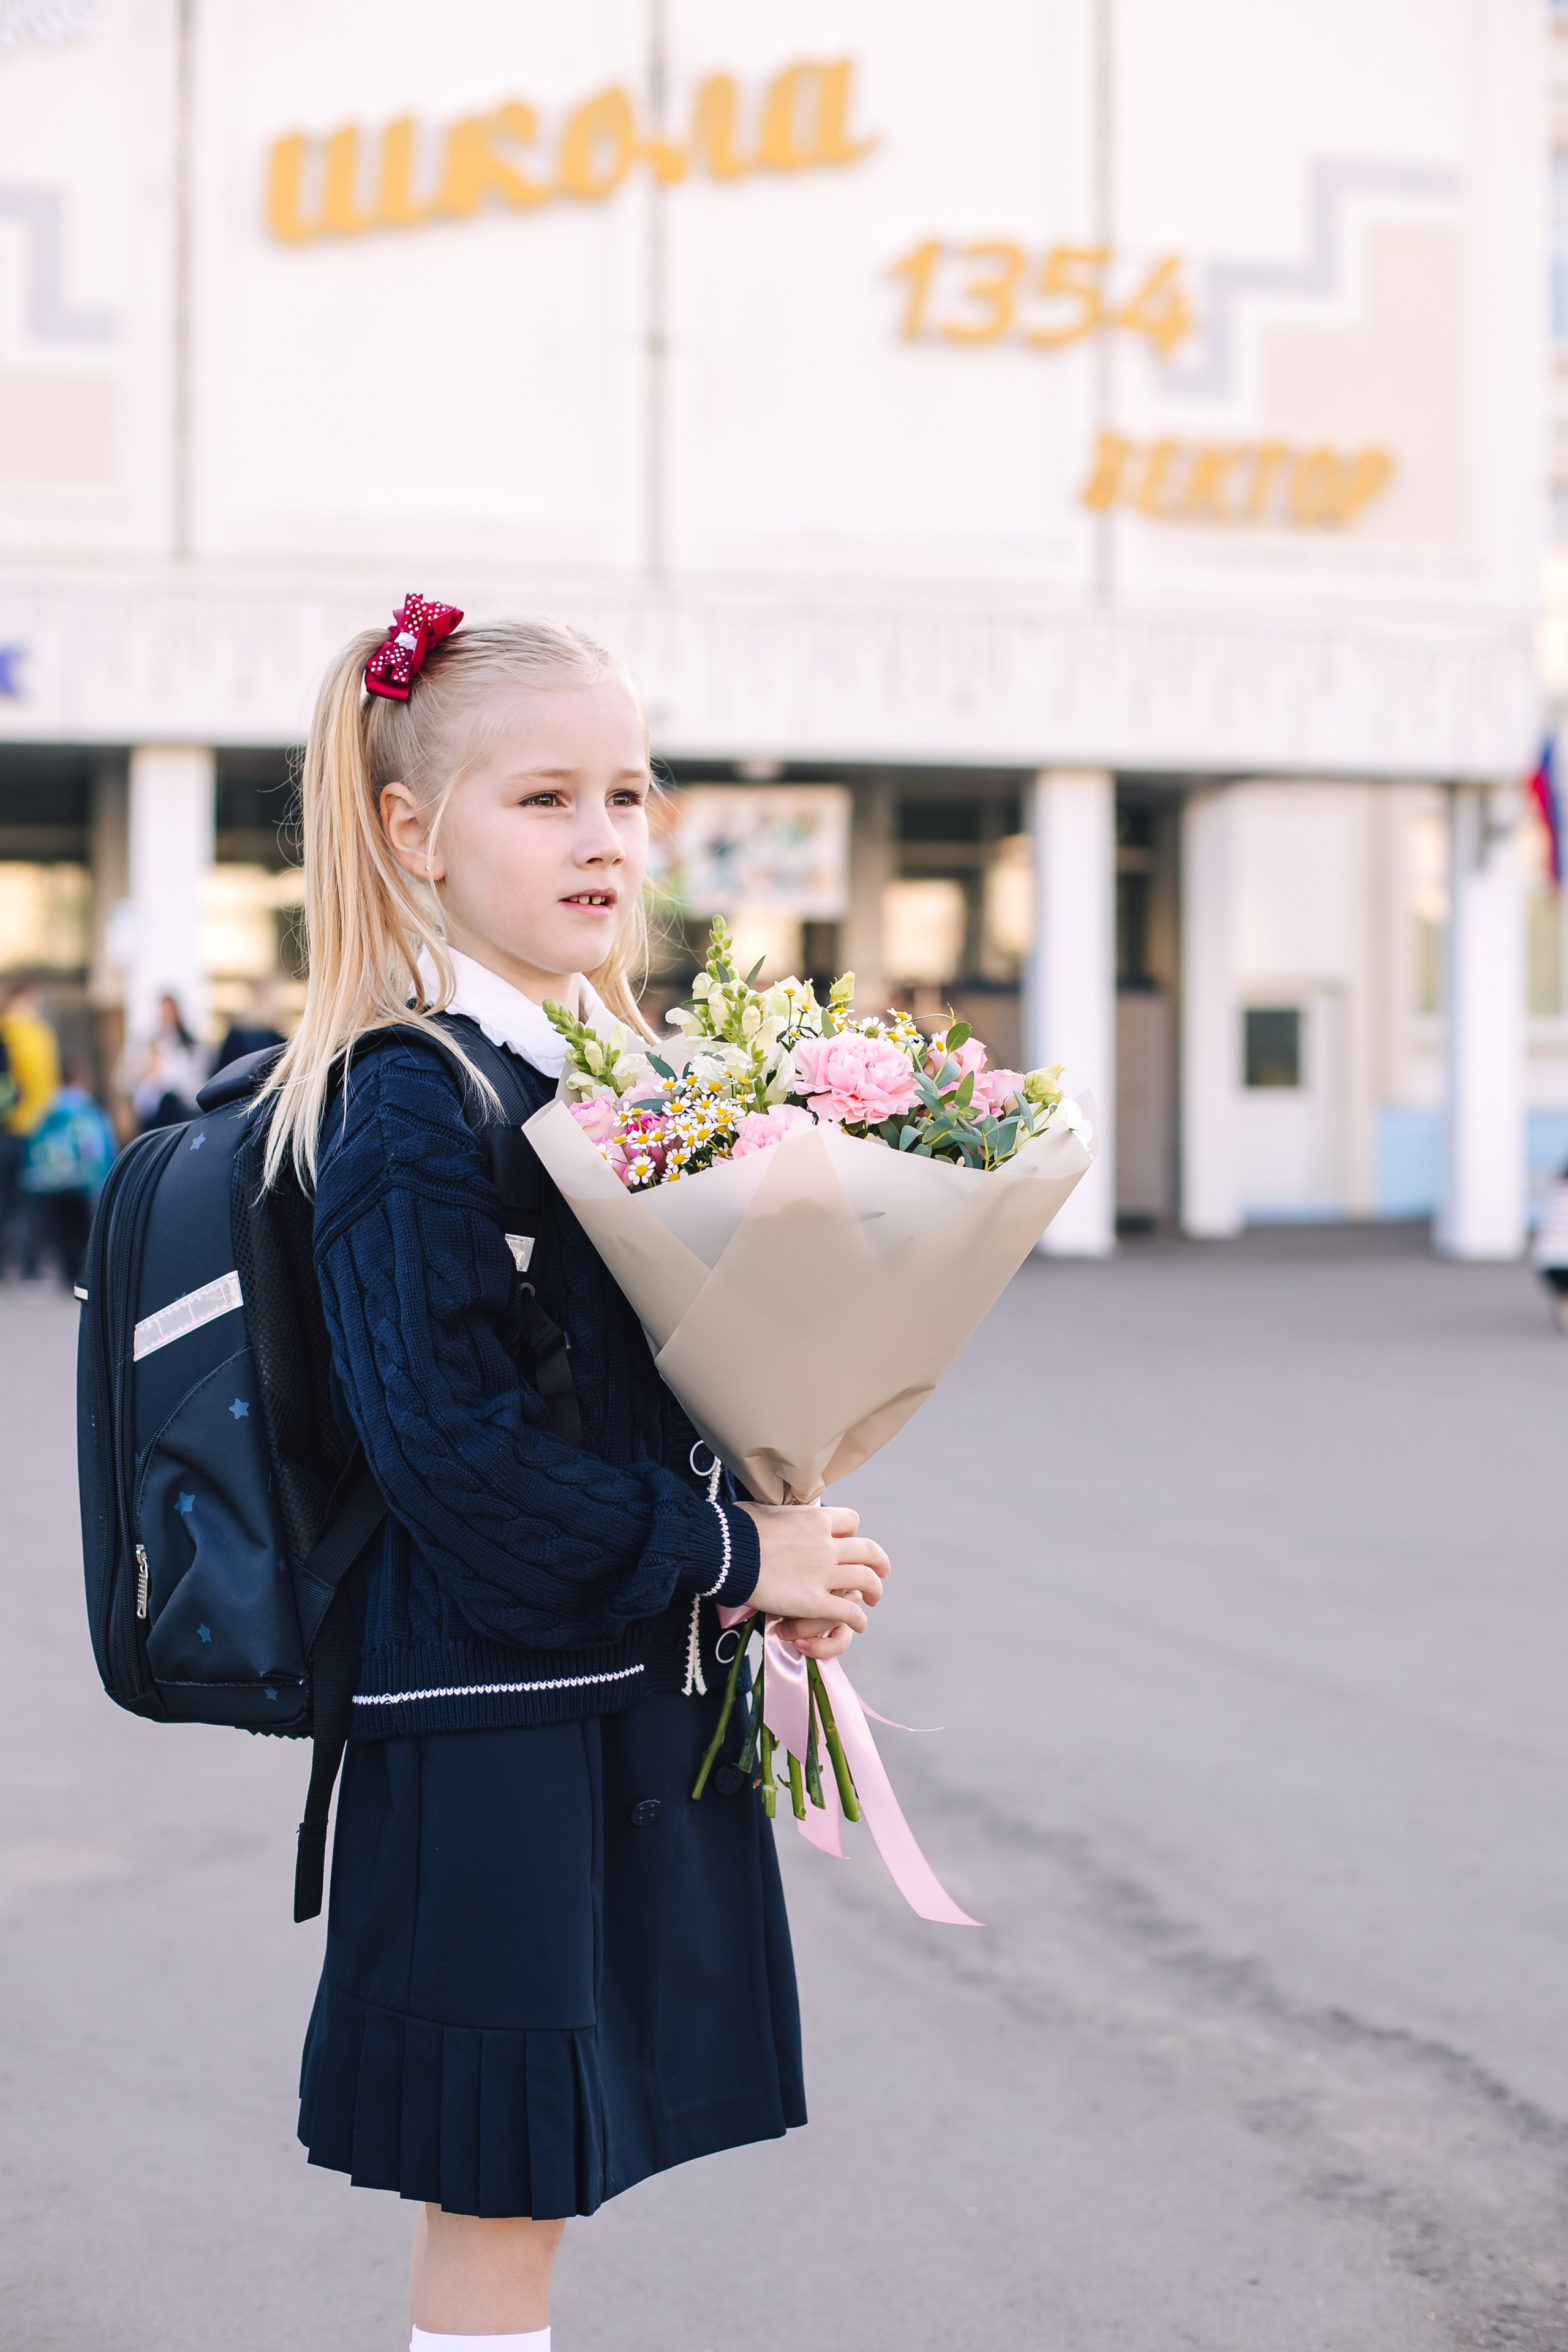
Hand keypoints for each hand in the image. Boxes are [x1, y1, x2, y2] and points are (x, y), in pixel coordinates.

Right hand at [735, 1503, 889, 1647]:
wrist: (726, 1553)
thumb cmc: (736, 1530)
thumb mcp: (764, 1510)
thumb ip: (779, 1516)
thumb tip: (768, 1516)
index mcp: (816, 1519)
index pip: (851, 1521)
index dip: (853, 1532)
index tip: (849, 1541)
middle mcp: (827, 1544)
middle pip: (867, 1551)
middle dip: (879, 1562)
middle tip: (881, 1571)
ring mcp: (823, 1574)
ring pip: (865, 1580)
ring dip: (874, 1590)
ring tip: (873, 1599)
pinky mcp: (814, 1602)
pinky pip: (848, 1611)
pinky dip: (859, 1619)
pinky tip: (859, 1624)